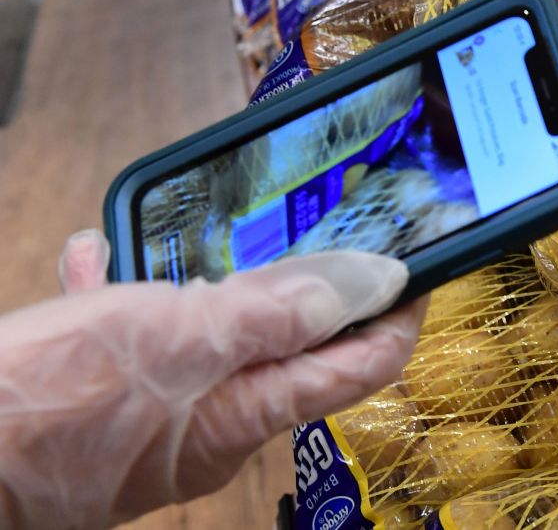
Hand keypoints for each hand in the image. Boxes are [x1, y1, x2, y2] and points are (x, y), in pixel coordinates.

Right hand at [0, 230, 426, 529]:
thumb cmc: (46, 406)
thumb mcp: (179, 335)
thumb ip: (279, 309)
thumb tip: (376, 281)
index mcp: (249, 412)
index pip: (361, 365)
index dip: (399, 315)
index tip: (421, 264)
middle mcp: (215, 424)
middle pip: (289, 344)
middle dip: (297, 281)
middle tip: (300, 223)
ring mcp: (158, 419)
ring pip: (207, 334)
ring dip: (201, 279)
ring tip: (180, 232)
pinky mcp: (104, 409)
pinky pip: (136, 344)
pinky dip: (126, 297)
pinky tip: (95, 258)